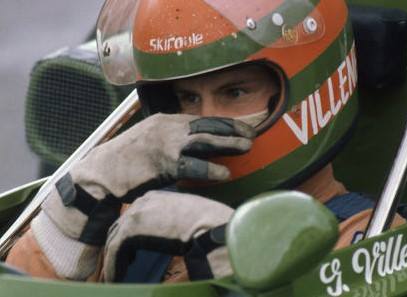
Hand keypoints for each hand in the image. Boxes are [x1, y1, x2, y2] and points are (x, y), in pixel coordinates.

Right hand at [31, 114, 252, 278]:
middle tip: (253, 135)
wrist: (101, 173)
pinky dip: (211, 169)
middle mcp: (168, 128)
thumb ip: (171, 138)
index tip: (243, 128)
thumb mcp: (149, 139)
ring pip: (204, 141)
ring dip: (228, 143)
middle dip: (233, 129)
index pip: (202, 119)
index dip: (225, 123)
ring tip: (248, 147)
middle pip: (208, 126)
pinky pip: (193, 166)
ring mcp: (166, 145)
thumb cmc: (126, 161)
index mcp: (166, 120)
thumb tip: (194, 145)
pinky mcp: (163, 164)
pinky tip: (225, 173)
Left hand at [103, 190, 232, 281]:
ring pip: (115, 241)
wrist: (211, 225)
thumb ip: (172, 220)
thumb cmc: (208, 222)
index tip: (133, 251)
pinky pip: (114, 252)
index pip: (135, 217)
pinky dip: (114, 267)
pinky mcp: (130, 231)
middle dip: (120, 247)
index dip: (132, 235)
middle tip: (124, 264)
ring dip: (114, 260)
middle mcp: (142, 202)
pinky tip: (116, 279)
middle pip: (120, 227)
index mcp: (155, 197)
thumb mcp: (186, 215)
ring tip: (117, 276)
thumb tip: (170, 234)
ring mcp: (134, 215)